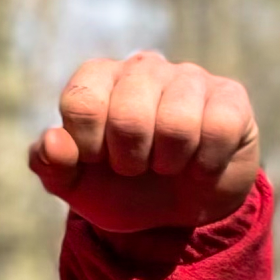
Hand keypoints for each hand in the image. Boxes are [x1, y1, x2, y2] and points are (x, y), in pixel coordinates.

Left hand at [29, 51, 259, 232]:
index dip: (87, 146)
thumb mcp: (73, 183)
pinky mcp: (230, 97)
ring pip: (176, 124)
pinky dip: (205, 164)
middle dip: (129, 160)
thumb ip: (49, 163)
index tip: (98, 159)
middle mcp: (141, 66)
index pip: (80, 103)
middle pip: (128, 116)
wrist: (177, 212)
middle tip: (135, 167)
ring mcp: (188, 77)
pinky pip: (218, 129)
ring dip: (168, 163)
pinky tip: (198, 165)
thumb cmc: (118, 186)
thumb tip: (53, 141)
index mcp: (96, 77)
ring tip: (166, 164)